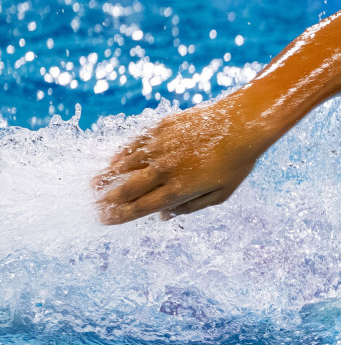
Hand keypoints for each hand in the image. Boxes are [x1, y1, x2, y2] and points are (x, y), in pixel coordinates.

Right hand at [93, 94, 268, 224]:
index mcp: (179, 190)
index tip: (104, 220)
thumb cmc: (236, 162)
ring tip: (94, 184)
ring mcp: (159, 147)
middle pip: (126, 189)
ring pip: (124, 165)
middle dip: (106, 199)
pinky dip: (121, 155)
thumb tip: (164, 217)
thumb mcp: (220, 193)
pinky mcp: (160, 128)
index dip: (119, 216)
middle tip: (95, 206)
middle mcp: (164, 170)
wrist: (242, 124)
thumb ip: (191, 207)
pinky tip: (113, 161)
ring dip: (107, 177)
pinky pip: (133, 144)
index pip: (140, 208)